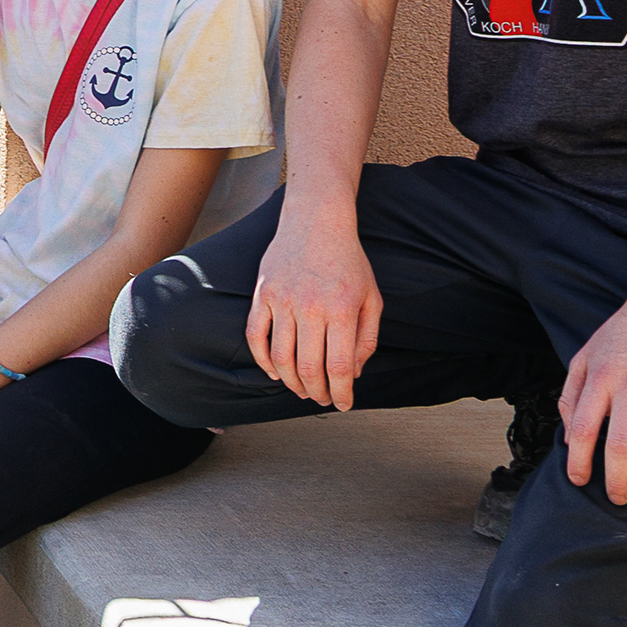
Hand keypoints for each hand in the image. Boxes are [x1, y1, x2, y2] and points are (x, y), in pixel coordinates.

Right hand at [247, 198, 384, 409]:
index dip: (340, 392)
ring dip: (291, 382)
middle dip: (316, 392)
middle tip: (321, 400)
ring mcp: (282, 301)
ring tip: (301, 390)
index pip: (339, 366)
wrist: (316, 222)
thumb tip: (352, 373)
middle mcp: (310, 307)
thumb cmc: (349, 262)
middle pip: (308, 367)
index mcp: (341, 309)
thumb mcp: (371, 298)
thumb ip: (366, 338)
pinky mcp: (262, 294)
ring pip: (280, 357)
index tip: (343, 405)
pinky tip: (275, 372)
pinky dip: (263, 360)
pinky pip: (256, 336)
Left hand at [562, 295, 626, 514]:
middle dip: (616, 482)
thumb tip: (568, 431)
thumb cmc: (620, 335)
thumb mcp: (584, 356)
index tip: (578, 480)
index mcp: (599, 381)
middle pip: (619, 448)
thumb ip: (571, 393)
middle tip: (617, 500)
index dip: (577, 461)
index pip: (581, 430)